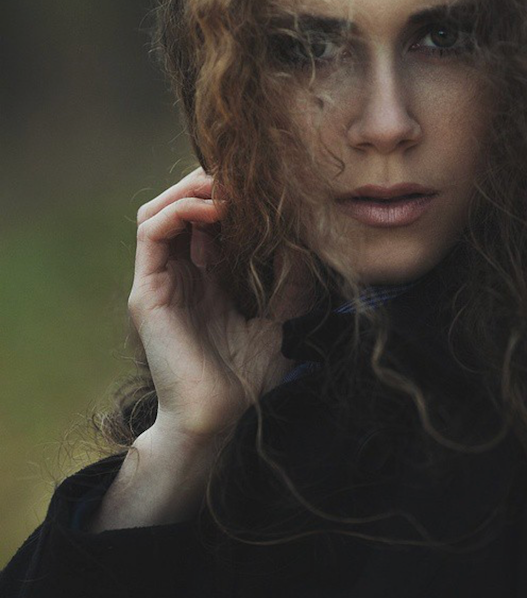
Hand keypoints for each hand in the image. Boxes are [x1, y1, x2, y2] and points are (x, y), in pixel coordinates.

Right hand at [128, 166, 312, 445]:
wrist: (219, 419)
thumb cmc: (247, 378)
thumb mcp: (281, 318)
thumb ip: (290, 281)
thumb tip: (306, 240)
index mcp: (205, 282)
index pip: (206, 223)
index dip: (228, 199)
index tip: (260, 188)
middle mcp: (179, 276)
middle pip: (180, 210)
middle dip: (209, 186)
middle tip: (242, 179)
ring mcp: (159, 282)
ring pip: (159, 212)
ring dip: (191, 191)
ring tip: (226, 188)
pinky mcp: (148, 292)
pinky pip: (152, 232)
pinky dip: (179, 210)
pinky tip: (214, 210)